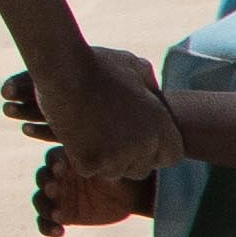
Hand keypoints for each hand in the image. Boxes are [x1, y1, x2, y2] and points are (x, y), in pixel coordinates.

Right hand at [1, 41, 180, 179]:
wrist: (63, 69)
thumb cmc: (97, 64)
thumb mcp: (135, 66)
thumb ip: (150, 86)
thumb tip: (154, 95)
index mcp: (159, 124)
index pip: (172, 156)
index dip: (156, 151)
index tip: (138, 141)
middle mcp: (143, 144)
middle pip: (141, 169)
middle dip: (127, 159)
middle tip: (107, 139)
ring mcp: (117, 156)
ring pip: (113, 172)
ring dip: (102, 160)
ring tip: (88, 134)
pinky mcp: (90, 161)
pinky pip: (88, 170)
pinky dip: (78, 157)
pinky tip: (72, 136)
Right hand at [31, 142, 153, 236]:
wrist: (130, 196)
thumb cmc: (121, 176)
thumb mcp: (113, 169)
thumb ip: (101, 166)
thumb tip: (94, 163)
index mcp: (68, 160)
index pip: (53, 158)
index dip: (53, 163)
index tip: (60, 168)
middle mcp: (59, 177)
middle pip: (42, 179)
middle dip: (46, 184)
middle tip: (53, 189)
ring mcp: (59, 198)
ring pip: (40, 201)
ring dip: (45, 208)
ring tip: (58, 215)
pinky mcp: (62, 215)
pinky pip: (45, 222)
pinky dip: (47, 228)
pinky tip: (60, 232)